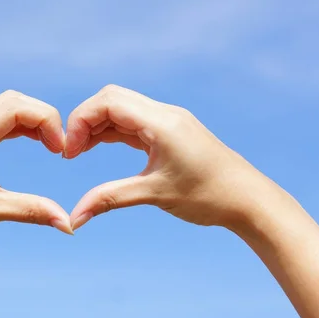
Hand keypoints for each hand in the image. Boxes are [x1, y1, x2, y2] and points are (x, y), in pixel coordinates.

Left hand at [0, 90, 71, 254]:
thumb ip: (32, 211)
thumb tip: (68, 224)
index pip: (14, 107)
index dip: (45, 120)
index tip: (60, 149)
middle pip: (11, 101)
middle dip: (41, 117)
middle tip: (58, 146)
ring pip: (2, 108)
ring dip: (29, 120)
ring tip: (49, 144)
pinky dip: (16, 127)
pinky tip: (31, 141)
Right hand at [65, 84, 271, 229]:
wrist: (249, 200)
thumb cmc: (209, 196)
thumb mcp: (154, 194)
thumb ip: (110, 199)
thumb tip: (74, 219)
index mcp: (162, 121)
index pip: (108, 102)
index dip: (81, 121)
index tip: (69, 151)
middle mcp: (164, 113)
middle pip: (111, 99)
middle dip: (85, 121)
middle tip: (72, 152)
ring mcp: (169, 121)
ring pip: (121, 109)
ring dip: (98, 126)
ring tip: (80, 152)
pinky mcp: (171, 132)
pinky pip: (134, 123)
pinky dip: (113, 132)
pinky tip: (100, 147)